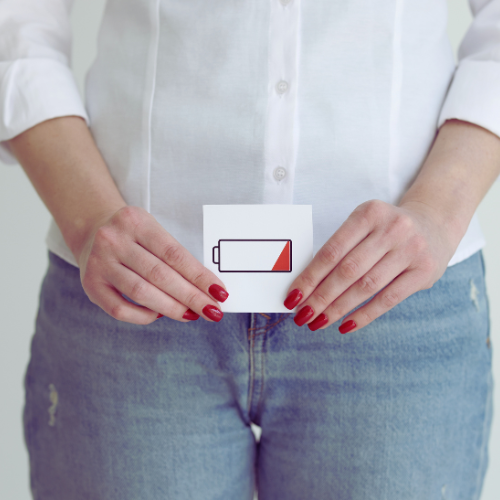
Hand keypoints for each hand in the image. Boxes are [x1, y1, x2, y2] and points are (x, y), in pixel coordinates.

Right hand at [77, 206, 228, 324]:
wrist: (92, 228)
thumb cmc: (134, 234)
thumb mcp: (152, 229)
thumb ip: (174, 255)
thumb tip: (206, 288)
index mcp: (136, 222)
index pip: (174, 254)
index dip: (199, 276)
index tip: (219, 292)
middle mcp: (114, 241)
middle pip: (159, 275)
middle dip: (191, 297)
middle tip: (212, 311)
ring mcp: (99, 263)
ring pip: (141, 293)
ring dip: (172, 308)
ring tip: (192, 315)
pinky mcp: (90, 285)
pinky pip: (119, 309)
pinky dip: (144, 316)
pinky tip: (160, 315)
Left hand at [283, 199, 461, 332]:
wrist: (435, 221)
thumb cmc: (387, 229)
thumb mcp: (365, 225)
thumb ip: (341, 249)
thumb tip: (306, 285)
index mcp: (369, 213)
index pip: (332, 251)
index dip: (310, 276)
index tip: (292, 296)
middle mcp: (392, 229)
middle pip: (347, 270)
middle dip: (320, 297)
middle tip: (302, 315)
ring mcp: (411, 250)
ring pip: (366, 286)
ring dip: (338, 308)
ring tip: (319, 322)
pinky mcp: (425, 271)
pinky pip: (389, 299)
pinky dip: (364, 315)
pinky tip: (346, 325)